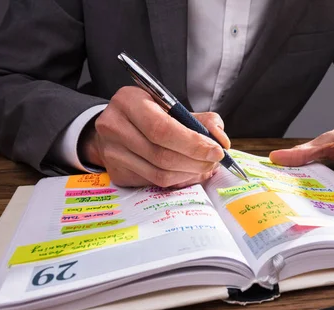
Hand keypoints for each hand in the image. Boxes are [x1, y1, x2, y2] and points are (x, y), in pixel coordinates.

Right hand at [80, 86, 229, 187]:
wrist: (114, 126)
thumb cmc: (147, 114)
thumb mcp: (170, 106)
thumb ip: (199, 120)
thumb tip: (221, 140)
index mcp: (128, 102)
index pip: (162, 129)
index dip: (193, 144)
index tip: (216, 151)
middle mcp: (114, 127)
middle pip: (162, 155)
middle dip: (195, 161)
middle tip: (214, 161)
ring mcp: (112, 153)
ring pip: (159, 174)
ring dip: (189, 173)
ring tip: (204, 167)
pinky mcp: (117, 173)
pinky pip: (153, 182)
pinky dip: (177, 180)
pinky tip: (187, 172)